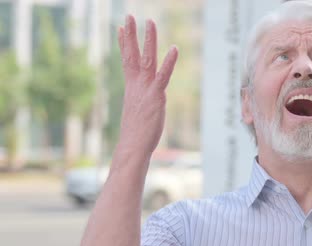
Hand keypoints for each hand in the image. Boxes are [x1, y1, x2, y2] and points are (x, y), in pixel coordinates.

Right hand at [115, 15, 177, 159]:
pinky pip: (163, 76)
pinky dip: (169, 62)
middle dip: (130, 35)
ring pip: (147, 59)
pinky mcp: (156, 96)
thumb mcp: (138, 112)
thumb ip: (141, 102)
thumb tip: (142, 102)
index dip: (123, 44)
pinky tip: (174, 48)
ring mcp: (146, 89)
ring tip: (149, 22)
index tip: (120, 28)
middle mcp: (137, 85)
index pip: (126, 60)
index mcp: (132, 87)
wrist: (134, 146)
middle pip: (132, 54)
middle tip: (129, 16)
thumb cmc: (137, 133)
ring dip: (148, 40)